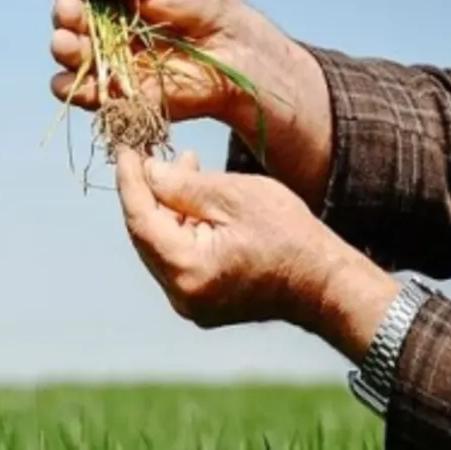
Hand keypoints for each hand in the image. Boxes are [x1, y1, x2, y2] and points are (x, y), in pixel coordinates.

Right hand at [47, 0, 334, 208]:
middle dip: (64, 12)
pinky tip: (75, 78)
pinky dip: (68, 87)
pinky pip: (77, 93)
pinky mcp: (113, 91)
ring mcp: (106, 58)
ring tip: (71, 42)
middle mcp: (102, 23)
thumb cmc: (204, 2)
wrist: (233, 51)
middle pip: (64, 17)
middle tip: (74, 11)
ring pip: (65, 53)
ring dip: (62, 47)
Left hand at [114, 145, 399, 363]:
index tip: (124, 148)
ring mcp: (191, 301)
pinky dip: (182, 224)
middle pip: (146, 233)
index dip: (129, 180)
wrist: (326, 283)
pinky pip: (179, 256)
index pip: (139, 219)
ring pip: (162, 243)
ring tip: (186, 163)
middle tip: (151, 151)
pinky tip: (194, 196)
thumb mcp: (234, 196)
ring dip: (168, 204)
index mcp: (186, 270)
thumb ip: (182, 185)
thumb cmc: (288, 236)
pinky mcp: (203, 299)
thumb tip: (146, 171)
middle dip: (148, 190)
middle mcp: (181, 294)